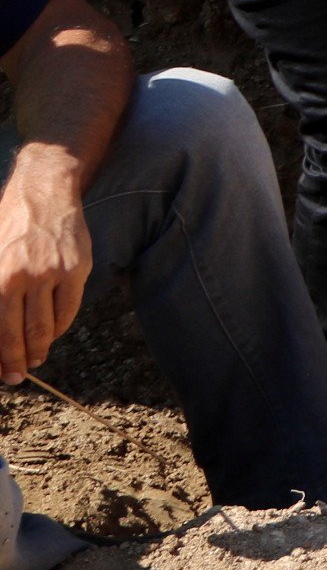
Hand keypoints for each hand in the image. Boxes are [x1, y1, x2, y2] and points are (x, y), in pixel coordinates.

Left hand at [0, 163, 91, 384]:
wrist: (44, 193)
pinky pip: (69, 310)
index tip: (2, 373)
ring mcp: (51, 273)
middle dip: (18, 361)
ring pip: (46, 327)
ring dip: (40, 349)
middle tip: (17, 376)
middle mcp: (21, 277)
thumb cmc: (9, 227)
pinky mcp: (76, 269)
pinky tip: (53, 332)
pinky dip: (60, 327)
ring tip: (36, 359)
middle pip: (19, 334)